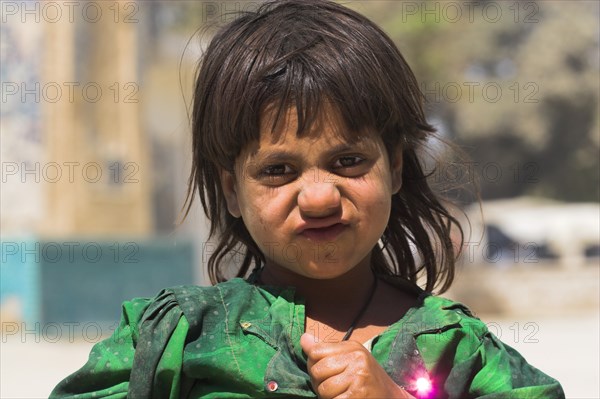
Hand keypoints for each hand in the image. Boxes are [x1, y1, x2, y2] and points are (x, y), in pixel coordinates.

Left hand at [300, 333, 415, 398]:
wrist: (391, 397)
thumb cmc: (367, 379)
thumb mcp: (349, 359)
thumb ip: (326, 350)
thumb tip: (304, 339)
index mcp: (352, 347)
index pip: (316, 351)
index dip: (313, 365)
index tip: (324, 373)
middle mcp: (357, 358)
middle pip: (317, 370)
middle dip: (319, 383)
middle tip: (333, 388)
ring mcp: (359, 376)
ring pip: (323, 389)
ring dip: (327, 397)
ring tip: (340, 394)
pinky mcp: (358, 394)